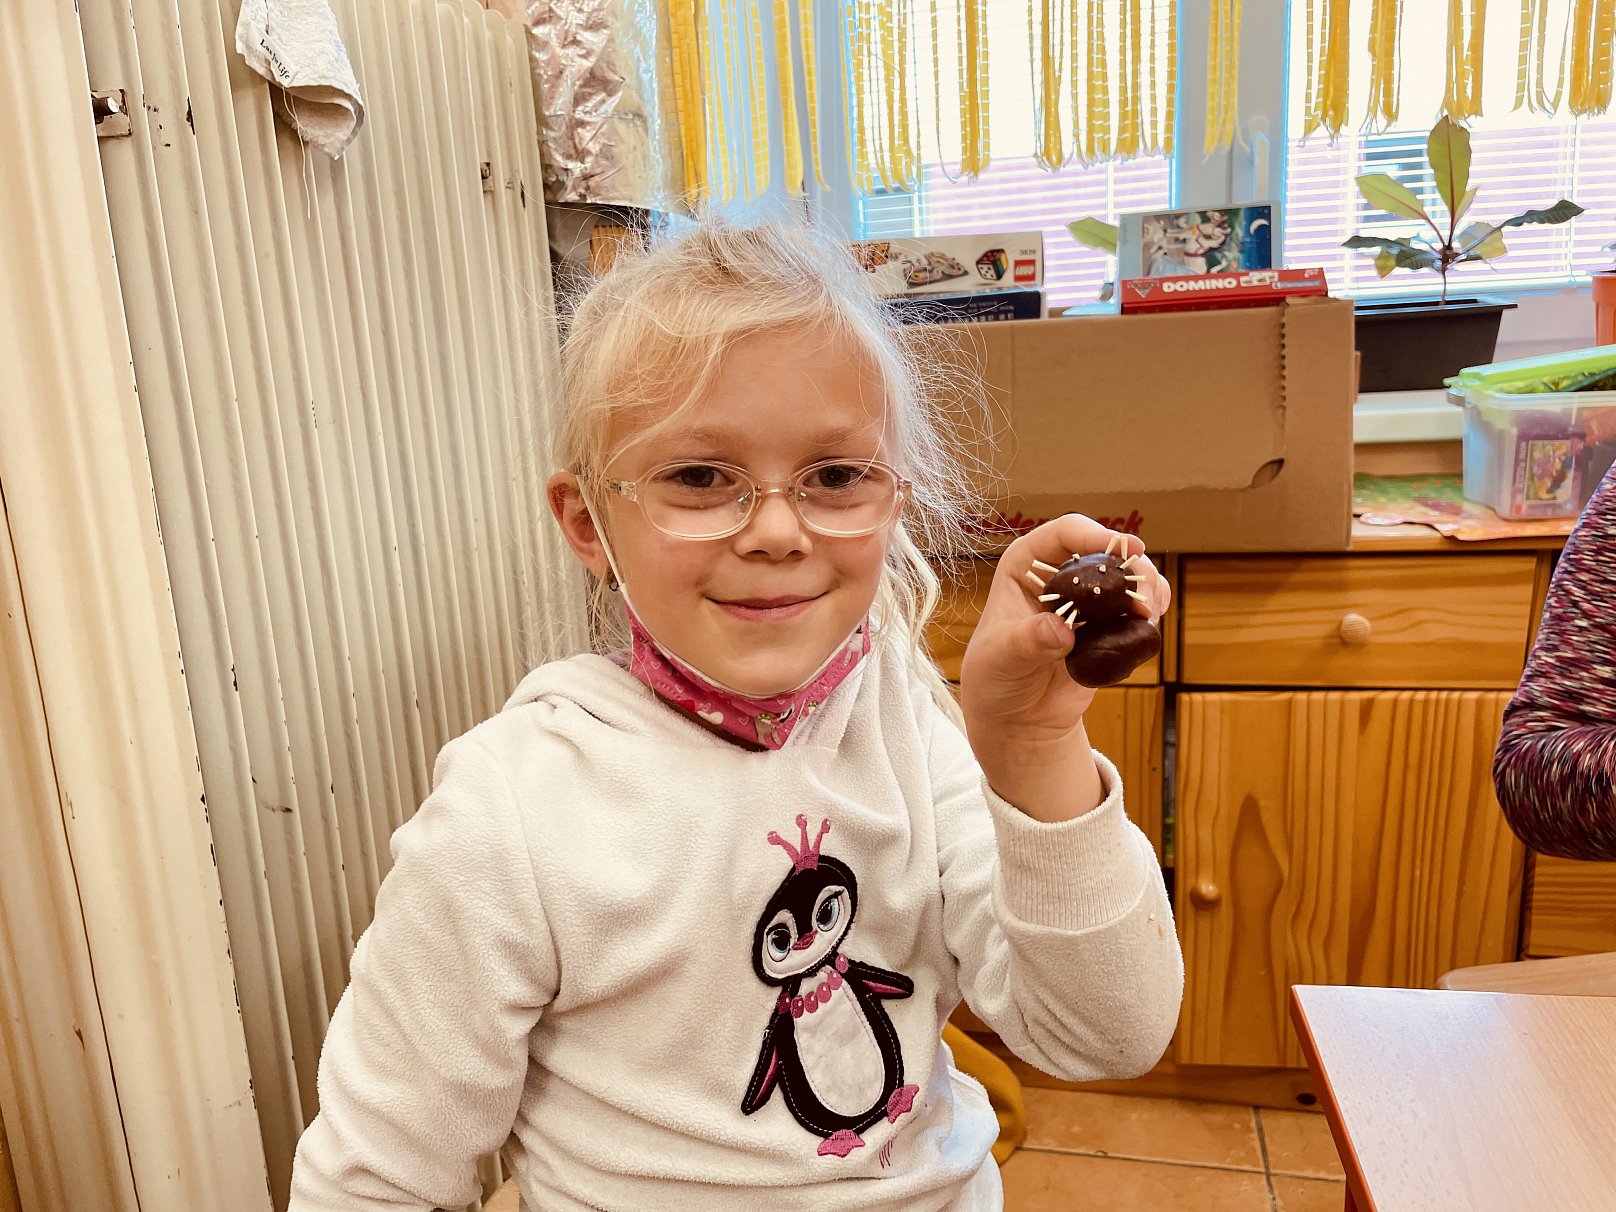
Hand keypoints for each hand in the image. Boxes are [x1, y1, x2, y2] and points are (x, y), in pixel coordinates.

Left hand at [958, 516, 1170, 818]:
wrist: (1016, 717)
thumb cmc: (994, 679)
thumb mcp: (1001, 658)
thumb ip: (1028, 641)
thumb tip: (1061, 630)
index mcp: (1024, 565)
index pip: (1063, 534)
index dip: (1095, 534)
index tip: (1124, 547)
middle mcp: (1058, 574)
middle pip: (1105, 552)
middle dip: (1131, 567)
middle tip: (1143, 599)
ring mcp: (1087, 599)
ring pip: (1128, 576)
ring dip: (1148, 588)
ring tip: (1148, 614)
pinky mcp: (1107, 625)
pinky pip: (1137, 608)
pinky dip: (1149, 613)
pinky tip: (1148, 627)